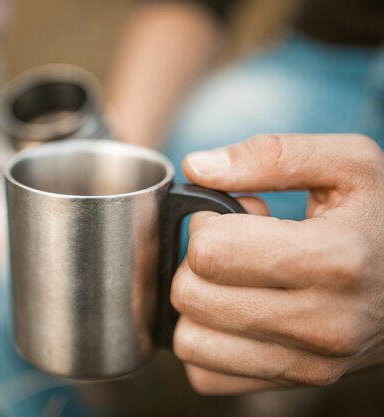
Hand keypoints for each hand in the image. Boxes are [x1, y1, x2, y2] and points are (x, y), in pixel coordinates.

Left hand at [171, 134, 383, 394]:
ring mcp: (309, 364)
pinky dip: (209, 343)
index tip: (230, 218)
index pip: (209, 252)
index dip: (206, 225)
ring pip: (190, 341)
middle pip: (191, 296)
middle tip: (234, 249)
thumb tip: (196, 167)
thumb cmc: (380, 220)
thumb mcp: (347, 165)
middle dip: (198, 263)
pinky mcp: (294, 384)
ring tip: (239, 281)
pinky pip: (206, 375)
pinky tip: (239, 315)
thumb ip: (271, 155)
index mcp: (333, 260)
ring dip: (199, 305)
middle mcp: (323, 324)